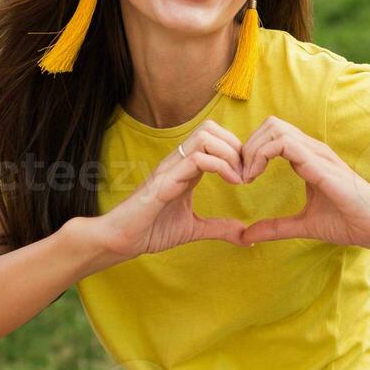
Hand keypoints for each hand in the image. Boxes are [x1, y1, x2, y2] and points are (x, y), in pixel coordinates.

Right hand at [88, 119, 248, 261]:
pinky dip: (220, 166)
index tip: (248, 175)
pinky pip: (195, 160)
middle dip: (235, 145)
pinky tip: (232, 183)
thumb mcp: (193, 229)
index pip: (214, 138)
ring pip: (204, 136)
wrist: (120, 241)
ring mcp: (170, 169)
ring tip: (240, 177)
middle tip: (246, 172)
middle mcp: (178, 162)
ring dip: (229, 153)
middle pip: (210, 128)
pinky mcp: (164, 182)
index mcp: (185, 168)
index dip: (236, 150)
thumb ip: (219, 228)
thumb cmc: (150, 230)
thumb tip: (246, 235)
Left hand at [237, 115, 369, 247]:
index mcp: (308, 158)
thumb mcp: (303, 225)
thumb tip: (247, 235)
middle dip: (247, 146)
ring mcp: (317, 154)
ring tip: (246, 177)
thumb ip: (276, 228)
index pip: (273, 135)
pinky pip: (284, 144)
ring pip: (274, 128)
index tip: (242, 178)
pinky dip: (261, 156)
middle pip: (270, 125)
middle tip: (240, 175)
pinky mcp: (320, 164)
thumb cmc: (349, 221)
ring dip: (252, 150)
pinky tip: (254, 178)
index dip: (251, 152)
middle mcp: (312, 150)